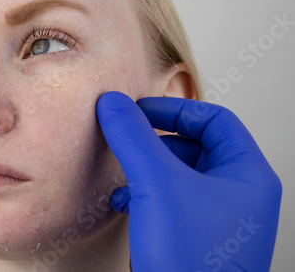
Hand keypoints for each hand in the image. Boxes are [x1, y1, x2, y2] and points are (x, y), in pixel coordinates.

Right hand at [96, 92, 281, 271]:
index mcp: (247, 175)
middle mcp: (238, 196)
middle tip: (127, 136)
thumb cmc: (188, 259)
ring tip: (123, 172)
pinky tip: (123, 203)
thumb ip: (134, 137)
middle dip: (156, 141)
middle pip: (196, 146)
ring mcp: (218, 219)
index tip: (139, 110)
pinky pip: (170, 201)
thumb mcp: (157, 185)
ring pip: (179, 175)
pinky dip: (145, 194)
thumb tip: (112, 102)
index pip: (215, 120)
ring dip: (147, 168)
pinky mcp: (196, 239)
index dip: (174, 109)